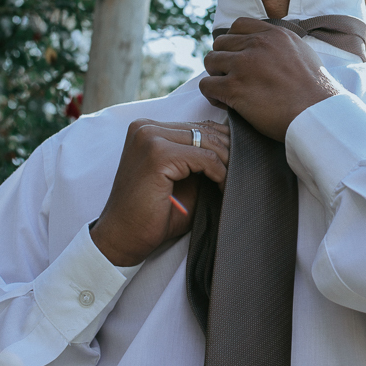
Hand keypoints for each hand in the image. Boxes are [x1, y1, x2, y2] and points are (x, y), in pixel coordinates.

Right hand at [90, 119, 228, 266]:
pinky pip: (204, 158)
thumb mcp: (179, 177)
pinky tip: (221, 187)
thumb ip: (197, 159)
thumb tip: (233, 147)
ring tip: (232, 182)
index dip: (222, 145)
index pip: (196, 126)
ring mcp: (150, 138)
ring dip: (226, 162)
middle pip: (204, 130)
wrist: (123, 238)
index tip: (236, 165)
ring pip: (207, 141)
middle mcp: (145, 127)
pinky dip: (219, 173)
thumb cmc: (151, 213)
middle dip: (228, 152)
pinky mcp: (158, 154)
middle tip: (241, 172)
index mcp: (147, 128)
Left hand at [199, 18, 340, 141]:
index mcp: (274, 34)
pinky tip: (224, 102)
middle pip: (220, 43)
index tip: (239, 57)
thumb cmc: (315, 91)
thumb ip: (283, 45)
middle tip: (233, 77)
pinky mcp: (234, 88)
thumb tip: (272, 48)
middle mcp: (257, 44)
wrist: (317, 114)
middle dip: (223, 59)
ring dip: (216, 75)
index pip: (238, 25)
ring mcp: (244, 65)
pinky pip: (206, 85)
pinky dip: (211, 95)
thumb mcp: (303, 53)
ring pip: (210, 61)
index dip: (234, 42)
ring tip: (227, 90)